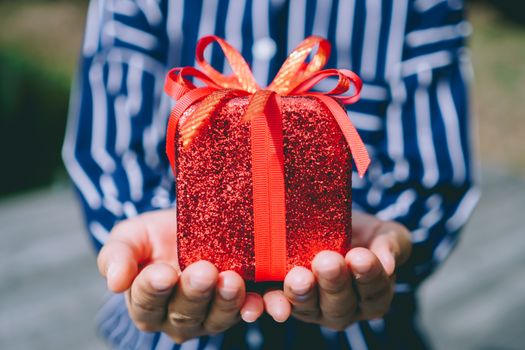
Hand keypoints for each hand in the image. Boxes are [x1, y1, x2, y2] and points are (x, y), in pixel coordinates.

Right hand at [96, 209, 263, 342]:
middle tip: (203, 272)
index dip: (153, 289)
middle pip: (184, 312)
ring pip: (216, 317)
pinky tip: (258, 302)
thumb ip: (117, 255)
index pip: (146, 301)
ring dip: (225, 301)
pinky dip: (253, 308)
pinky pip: (246, 312)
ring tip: (231, 280)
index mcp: (145, 303)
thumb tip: (114, 282)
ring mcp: (209, 316)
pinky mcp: (238, 307)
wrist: (195, 222)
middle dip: (194, 292)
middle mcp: (176, 318)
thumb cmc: (157, 234)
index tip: (163, 273)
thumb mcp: (131, 236)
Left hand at [265, 212, 411, 329]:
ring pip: (308, 307)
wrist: (325, 220)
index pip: (374, 291)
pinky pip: (275, 305)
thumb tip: (388, 263)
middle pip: (340, 305)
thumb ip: (391, 244)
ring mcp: (311, 307)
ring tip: (300, 277)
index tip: (360, 256)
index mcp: (371, 296)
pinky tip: (266, 304)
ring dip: (302, 294)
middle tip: (328, 262)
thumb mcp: (383, 232)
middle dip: (333, 283)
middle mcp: (342, 309)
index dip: (368, 275)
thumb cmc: (360, 230)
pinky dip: (270, 305)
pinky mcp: (282, 299)